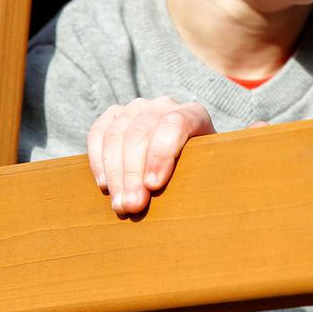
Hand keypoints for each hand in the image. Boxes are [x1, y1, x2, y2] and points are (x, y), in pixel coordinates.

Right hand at [87, 97, 215, 214]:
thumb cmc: (200, 167)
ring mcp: (138, 108)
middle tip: (133, 206)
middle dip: (133, 173)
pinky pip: (98, 133)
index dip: (162, 154)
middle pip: (141, 133)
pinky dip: (98, 159)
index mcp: (193, 113)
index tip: (153, 185)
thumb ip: (214, 168)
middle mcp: (164, 105)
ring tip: (120, 204)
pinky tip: (104, 184)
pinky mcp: (115, 116)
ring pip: (118, 134)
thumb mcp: (213, 166)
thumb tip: (213, 184)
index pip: (176, 124)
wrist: (184, 158)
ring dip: (115, 173)